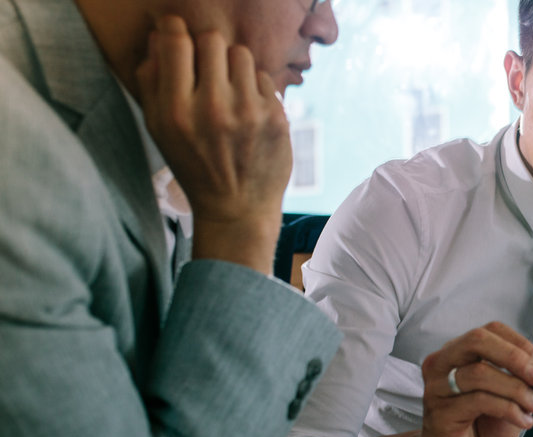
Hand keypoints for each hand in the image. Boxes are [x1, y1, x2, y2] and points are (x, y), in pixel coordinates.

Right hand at [135, 15, 291, 273]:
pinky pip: (263, 78)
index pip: (177, 42)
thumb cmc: (193, 165)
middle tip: (205, 66)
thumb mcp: (158, 130)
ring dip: (231, 65)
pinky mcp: (277, 117)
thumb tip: (160, 36)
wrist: (237, 208)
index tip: (176, 32)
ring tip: (227, 89)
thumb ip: (151, 81)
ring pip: (241, 53)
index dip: (174, 29)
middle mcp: (214, 108)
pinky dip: (253, 88)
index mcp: (177, 111)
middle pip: (212, 40)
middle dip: (206, 47)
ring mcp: (250, 112)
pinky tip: (247, 111)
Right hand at [417, 322, 532, 436]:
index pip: (492, 331)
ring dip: (517, 390)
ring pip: (480, 373)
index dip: (521, 345)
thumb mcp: (515, 403)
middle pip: (478, 340)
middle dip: (514, 356)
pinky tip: (523, 420)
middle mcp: (443, 364)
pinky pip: (479, 401)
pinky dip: (509, 409)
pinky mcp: (440, 413)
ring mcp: (437, 388)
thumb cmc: (479, 427)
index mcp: (460, 353)